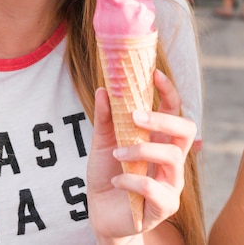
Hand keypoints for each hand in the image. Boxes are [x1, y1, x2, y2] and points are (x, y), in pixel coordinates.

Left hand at [87, 69, 195, 243]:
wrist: (100, 213)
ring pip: (174, 157)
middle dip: (163, 119)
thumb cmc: (106, 172)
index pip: (174, 110)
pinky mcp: (163, 206)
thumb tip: (103, 88)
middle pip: (186, 129)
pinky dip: (133, 180)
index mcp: (159, 138)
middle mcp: (170, 158)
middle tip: (135, 116)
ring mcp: (171, 182)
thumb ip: (105, 117)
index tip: (154, 73)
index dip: (169, 91)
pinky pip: (156, 189)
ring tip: (117, 152)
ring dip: (141, 149)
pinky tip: (117, 180)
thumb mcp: (101, 142)